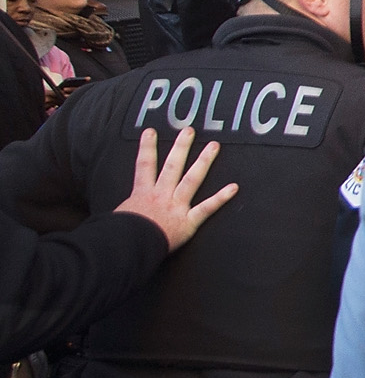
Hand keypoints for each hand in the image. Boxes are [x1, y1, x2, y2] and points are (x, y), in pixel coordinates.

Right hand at [113, 128, 237, 249]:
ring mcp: (176, 206)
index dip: (146, 147)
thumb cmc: (120, 234)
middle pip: (172, 166)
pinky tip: (233, 188)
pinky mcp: (188, 222)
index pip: (144, 165)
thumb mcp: (117, 216)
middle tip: (189, 131)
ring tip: (214, 146)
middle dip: (181, 147)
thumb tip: (117, 213)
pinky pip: (207, 208)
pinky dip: (221, 198)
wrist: (129, 246)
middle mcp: (161, 196)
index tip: (150, 132)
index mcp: (142, 194)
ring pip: (192, 179)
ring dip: (204, 161)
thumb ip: (123, 209)